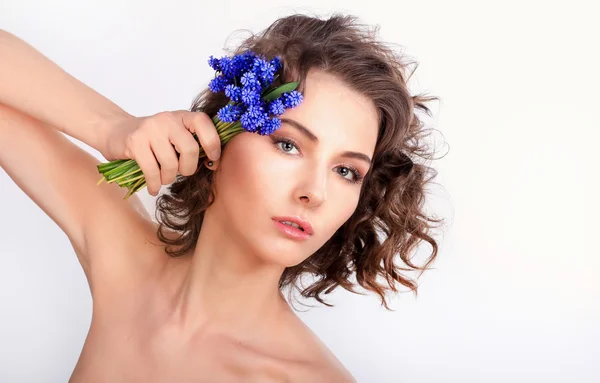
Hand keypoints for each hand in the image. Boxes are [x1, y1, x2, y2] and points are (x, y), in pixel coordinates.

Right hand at [101, 110, 220, 195]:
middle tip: (180, 172)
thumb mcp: (174, 135)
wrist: (116, 131)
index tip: (212, 160)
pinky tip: (153, 187)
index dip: (212, 143)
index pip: (203, 123)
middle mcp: (167, 119)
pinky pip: (152, 171)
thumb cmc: (152, 140)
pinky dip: (154, 184)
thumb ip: (192, 143)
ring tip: (163, 178)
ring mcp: (150, 129)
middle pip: (190, 149)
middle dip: (188, 168)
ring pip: (170, 164)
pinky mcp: (135, 142)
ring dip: (168, 178)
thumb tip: (213, 163)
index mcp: (181, 117)